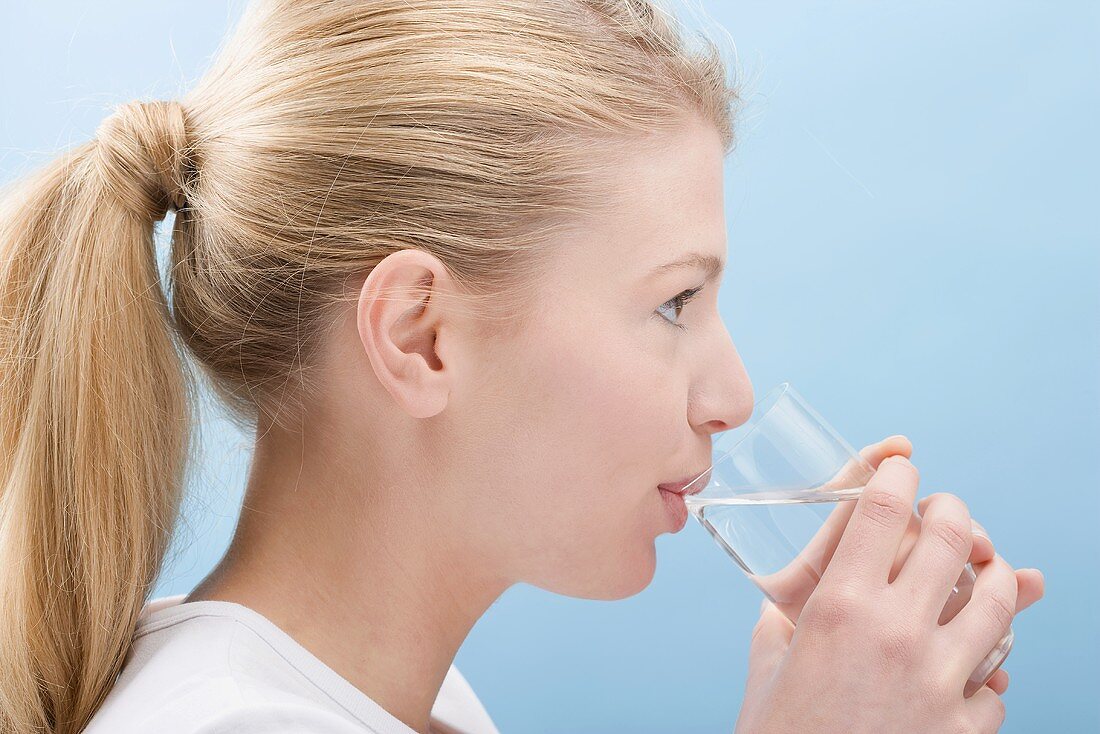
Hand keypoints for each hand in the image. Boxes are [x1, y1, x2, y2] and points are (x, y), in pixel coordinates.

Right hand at [735, 435, 1045, 732]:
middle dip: (953, 509)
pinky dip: (991, 664)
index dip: (894, 476)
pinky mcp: (967, 726)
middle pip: (951, 537)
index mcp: (838, 609)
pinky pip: (1001, 677)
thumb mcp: (769, 662)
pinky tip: (977, 663)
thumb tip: (792, 592)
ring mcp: (941, 680)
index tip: (900, 466)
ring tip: (987, 569)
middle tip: (946, 508)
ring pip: (999, 598)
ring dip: (995, 574)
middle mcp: (896, 633)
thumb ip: (785, 616)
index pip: (879, 512)